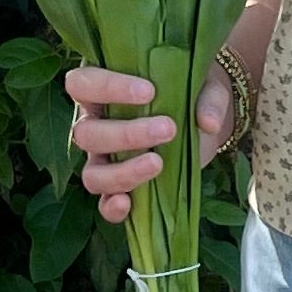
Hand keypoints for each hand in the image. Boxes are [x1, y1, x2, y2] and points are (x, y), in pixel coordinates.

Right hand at [65, 64, 236, 226]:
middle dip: (126, 134)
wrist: (202, 124)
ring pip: (92, 173)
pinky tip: (128, 204)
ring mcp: (102, 160)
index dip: (108, 87)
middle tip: (169, 129)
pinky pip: (102, 204)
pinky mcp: (119, 189)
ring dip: (123, 171)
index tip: (149, 91)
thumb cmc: (191, 95)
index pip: (82, 84)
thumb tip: (208, 122)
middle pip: (86, 133)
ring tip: (158, 163)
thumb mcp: (205, 89)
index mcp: (100, 91)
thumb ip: (209, 99)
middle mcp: (93, 125)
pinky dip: (111, 208)